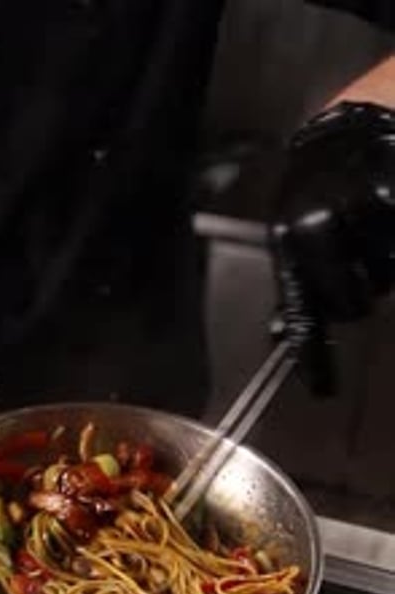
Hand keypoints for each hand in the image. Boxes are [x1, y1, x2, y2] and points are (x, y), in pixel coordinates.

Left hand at [270, 102, 394, 393]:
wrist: (353, 128)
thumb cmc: (321, 185)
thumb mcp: (294, 227)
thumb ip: (299, 281)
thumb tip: (284, 333)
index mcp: (288, 240)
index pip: (302, 308)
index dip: (313, 353)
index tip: (320, 390)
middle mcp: (317, 227)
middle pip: (350, 302)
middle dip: (358, 295)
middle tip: (360, 268)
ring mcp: (358, 210)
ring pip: (383, 276)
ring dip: (384, 265)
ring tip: (378, 231)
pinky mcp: (388, 197)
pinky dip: (394, 244)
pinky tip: (389, 215)